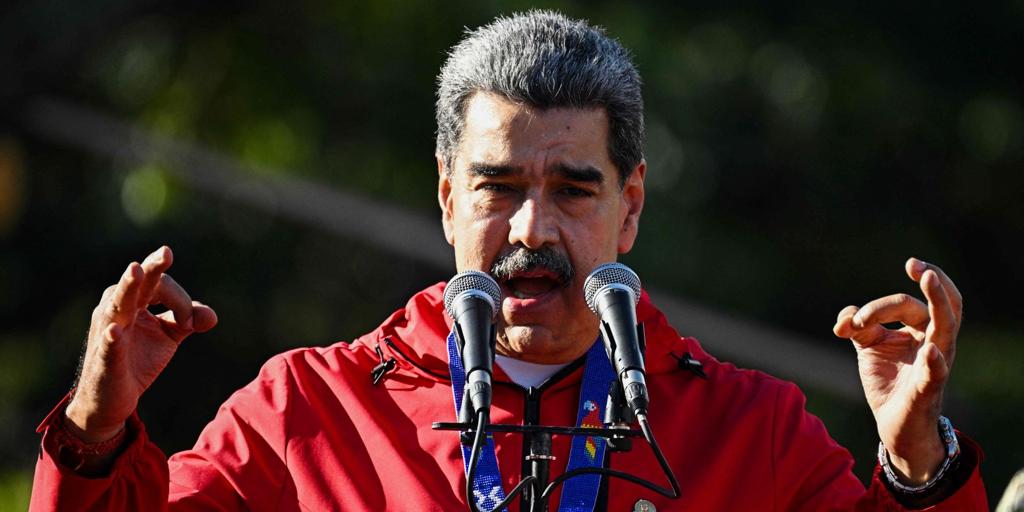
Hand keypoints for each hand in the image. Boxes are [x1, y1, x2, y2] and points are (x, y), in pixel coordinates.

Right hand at [65, 246, 217, 442]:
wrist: (110, 399)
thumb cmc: (137, 360)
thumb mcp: (169, 337)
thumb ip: (190, 320)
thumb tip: (212, 316)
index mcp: (135, 301)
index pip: (161, 285)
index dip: (181, 301)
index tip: (190, 322)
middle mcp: (118, 310)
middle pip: (137, 284)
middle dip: (152, 268)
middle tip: (167, 252)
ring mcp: (108, 332)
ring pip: (118, 305)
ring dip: (128, 288)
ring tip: (135, 271)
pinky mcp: (105, 359)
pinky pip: (109, 346)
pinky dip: (112, 337)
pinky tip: (114, 330)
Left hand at [833, 258, 961, 484]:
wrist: (892, 424)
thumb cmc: (887, 380)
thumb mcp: (868, 347)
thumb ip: (855, 325)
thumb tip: (843, 320)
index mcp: (920, 329)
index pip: (905, 304)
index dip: (876, 308)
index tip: (853, 323)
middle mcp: (933, 341)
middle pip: (934, 304)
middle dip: (932, 280)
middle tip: (915, 264)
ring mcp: (934, 364)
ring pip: (946, 327)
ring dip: (938, 302)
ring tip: (930, 279)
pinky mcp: (927, 389)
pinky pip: (936, 373)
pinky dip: (935, 361)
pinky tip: (931, 351)